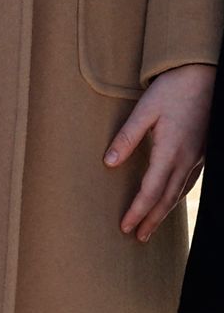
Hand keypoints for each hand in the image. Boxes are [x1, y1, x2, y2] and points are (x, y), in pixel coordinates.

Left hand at [104, 62, 215, 241]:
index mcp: (169, 152)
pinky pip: (189, 182)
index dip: (137, 211)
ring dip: (164, 212)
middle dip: (151, 220)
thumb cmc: (172, 89)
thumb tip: (108, 164)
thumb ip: (127, 137)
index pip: (150, 191)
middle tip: (137, 236)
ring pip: (179, 193)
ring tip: (151, 226)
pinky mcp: (201, 151)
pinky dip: (177, 196)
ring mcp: (196, 157)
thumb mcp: (145, 109)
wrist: (204, 75)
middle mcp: (185, 160)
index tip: (125, 227)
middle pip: (166, 199)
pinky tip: (172, 198)